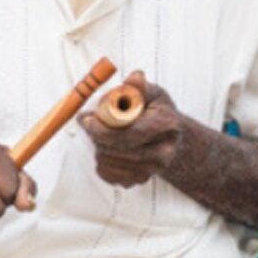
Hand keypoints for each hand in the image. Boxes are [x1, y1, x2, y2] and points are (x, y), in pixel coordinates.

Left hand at [79, 71, 184, 187]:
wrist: (170, 139)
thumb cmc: (156, 112)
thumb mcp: (152, 94)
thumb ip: (139, 87)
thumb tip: (134, 77)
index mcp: (167, 126)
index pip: (127, 133)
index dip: (100, 127)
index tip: (86, 118)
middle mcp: (163, 152)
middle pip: (114, 149)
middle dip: (96, 135)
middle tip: (91, 122)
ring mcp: (152, 170)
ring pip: (107, 161)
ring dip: (98, 147)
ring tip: (105, 135)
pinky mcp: (139, 181)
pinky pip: (107, 174)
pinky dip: (102, 162)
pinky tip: (109, 150)